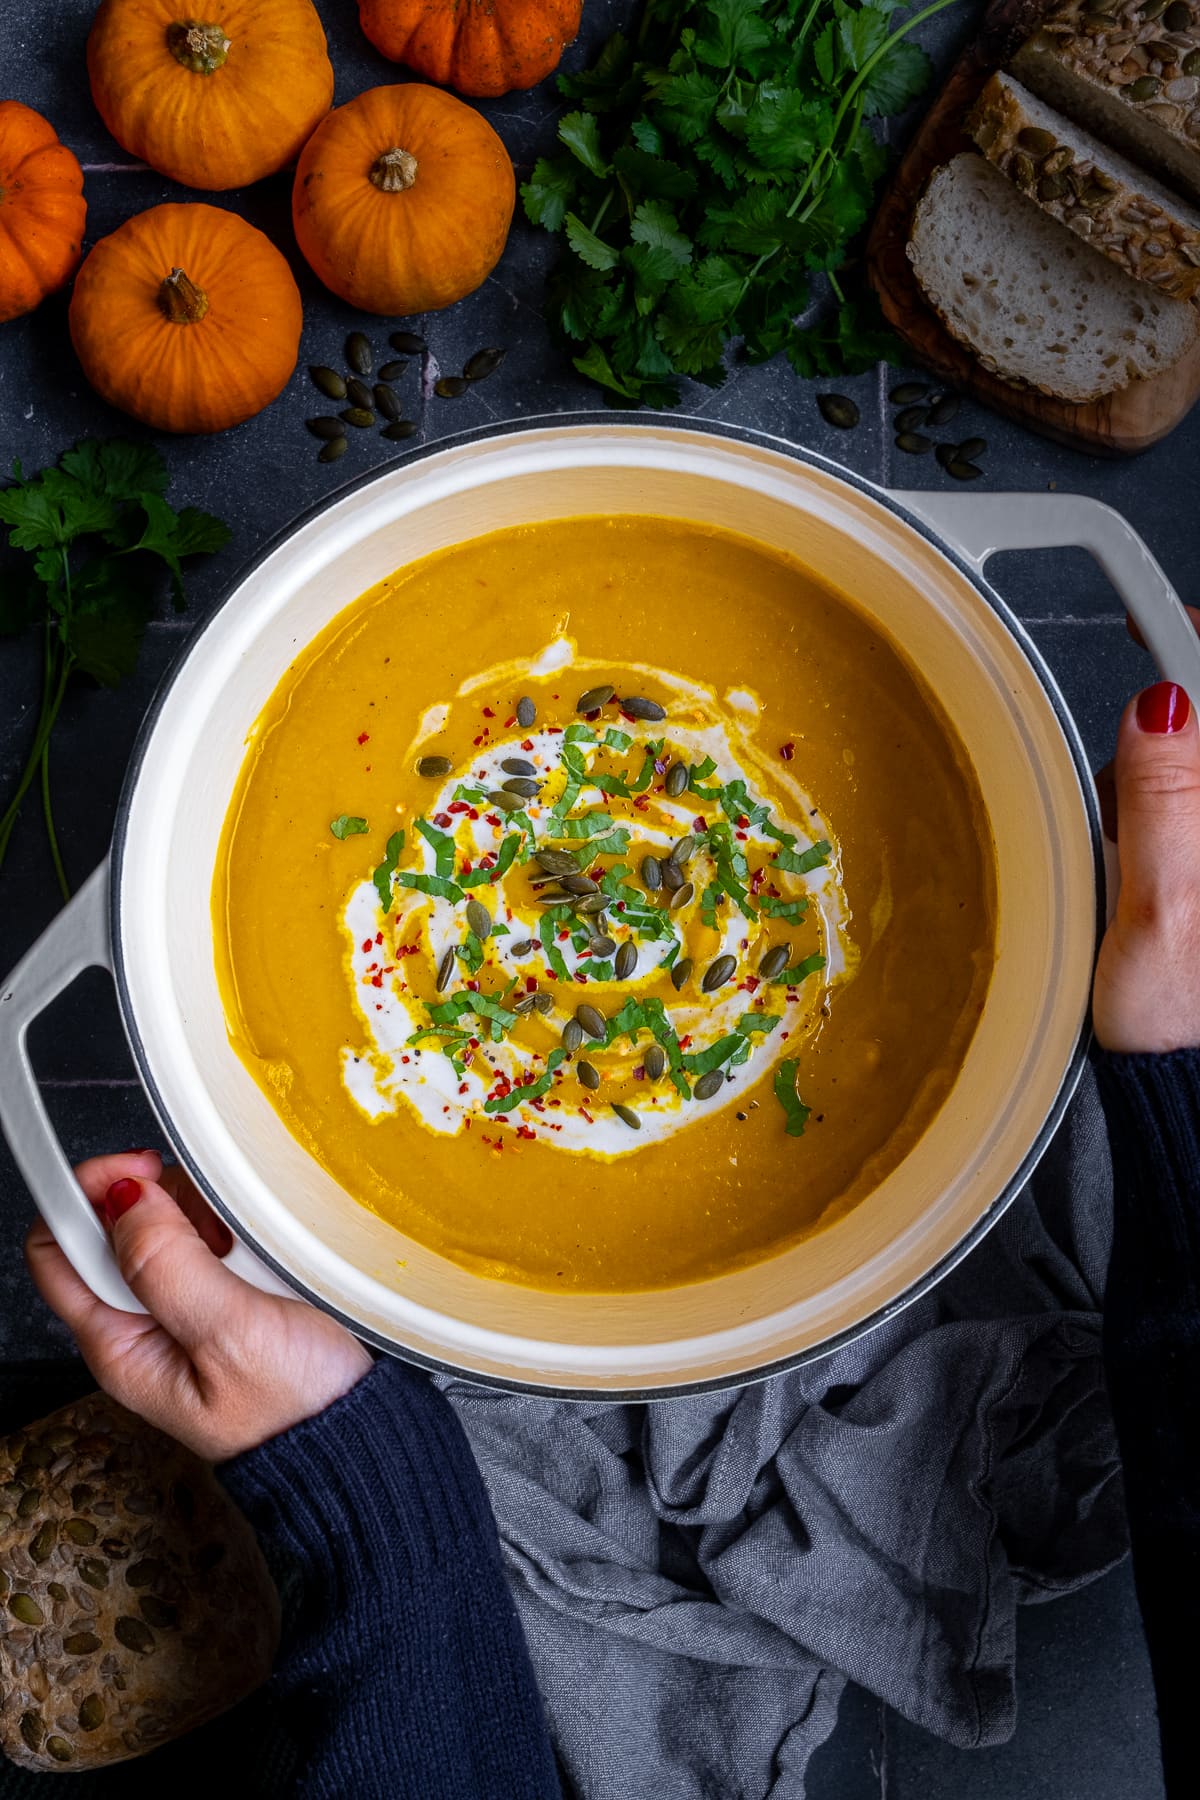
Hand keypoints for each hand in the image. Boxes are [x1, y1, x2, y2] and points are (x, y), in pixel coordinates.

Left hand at [25, 1150, 373, 1461]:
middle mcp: (144, 1322)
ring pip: (169, 1221)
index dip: (86, 1196)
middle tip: (215, 1223)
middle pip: (115, 1224)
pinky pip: (217, 1234)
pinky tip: (269, 1251)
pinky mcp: (230, 1292)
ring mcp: (188, 1304)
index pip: (56, 1249)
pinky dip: (241, 1225)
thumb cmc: (298, 1409)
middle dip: (164, 1203)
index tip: (138, 1172)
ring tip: (252, 1250)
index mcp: (121, 1343)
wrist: (360, 1431)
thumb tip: (124, 1199)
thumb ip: (167, 1266)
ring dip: (210, 1215)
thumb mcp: (230, 1336)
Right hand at [1093, 610, 1199, 1052]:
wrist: (1191, 1094)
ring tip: (1133, 855)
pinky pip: (1189, 814)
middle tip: (1124, 800)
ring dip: (1166, 787)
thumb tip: (1163, 705)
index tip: (1160, 641)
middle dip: (1170, 741)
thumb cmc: (1184, 1025)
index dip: (1196, 656)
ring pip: (1197, 776)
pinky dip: (1171, 819)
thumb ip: (1163, 798)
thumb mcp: (1158, 910)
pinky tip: (1151, 869)